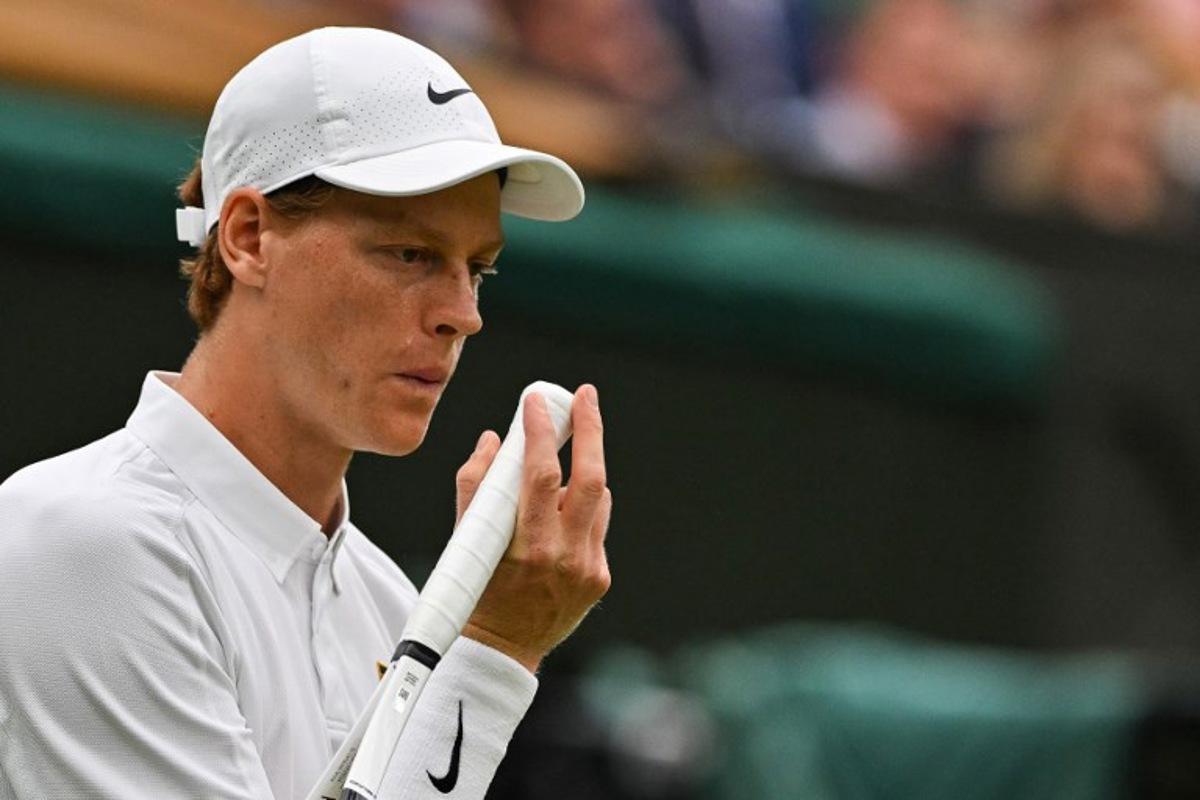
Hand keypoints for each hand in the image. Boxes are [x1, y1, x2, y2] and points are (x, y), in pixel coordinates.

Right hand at [455, 384, 611, 672]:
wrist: (500, 650)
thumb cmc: (475, 590)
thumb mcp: (464, 539)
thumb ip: (474, 486)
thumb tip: (493, 440)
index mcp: (527, 547)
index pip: (542, 475)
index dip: (540, 432)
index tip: (535, 401)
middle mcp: (565, 558)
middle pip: (592, 479)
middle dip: (590, 430)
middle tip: (585, 396)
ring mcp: (588, 569)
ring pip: (598, 499)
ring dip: (583, 470)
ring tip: (563, 456)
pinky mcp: (600, 578)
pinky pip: (597, 525)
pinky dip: (583, 507)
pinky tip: (565, 507)